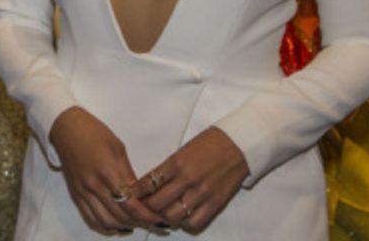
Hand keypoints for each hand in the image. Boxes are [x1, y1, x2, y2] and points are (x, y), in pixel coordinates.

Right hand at [48, 107, 167, 233]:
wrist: (67, 129)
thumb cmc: (94, 133)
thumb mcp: (119, 149)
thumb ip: (128, 173)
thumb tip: (140, 194)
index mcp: (109, 170)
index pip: (132, 203)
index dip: (147, 214)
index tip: (159, 216)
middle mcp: (95, 185)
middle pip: (121, 215)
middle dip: (140, 222)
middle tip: (153, 221)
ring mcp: (84, 192)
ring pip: (107, 221)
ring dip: (124, 225)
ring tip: (137, 222)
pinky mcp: (76, 195)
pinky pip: (91, 218)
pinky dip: (106, 225)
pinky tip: (118, 223)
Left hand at [134, 127, 248, 232]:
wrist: (237, 144)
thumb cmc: (208, 144)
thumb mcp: (182, 151)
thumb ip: (167, 169)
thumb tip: (149, 185)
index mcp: (177, 163)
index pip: (148, 183)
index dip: (136, 192)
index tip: (131, 194)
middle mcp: (188, 179)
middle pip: (157, 204)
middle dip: (147, 207)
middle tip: (144, 207)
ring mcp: (202, 193)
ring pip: (173, 216)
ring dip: (164, 217)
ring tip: (162, 213)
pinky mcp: (215, 203)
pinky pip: (194, 222)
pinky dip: (185, 223)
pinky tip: (182, 217)